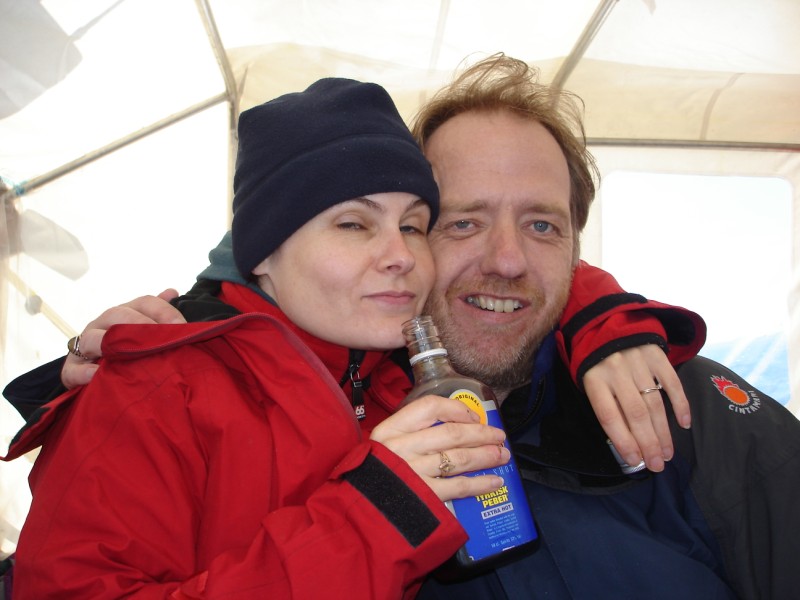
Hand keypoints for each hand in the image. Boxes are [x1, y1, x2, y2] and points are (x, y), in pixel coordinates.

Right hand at [62, 289, 184, 388]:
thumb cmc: (126, 350)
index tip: (181, 327)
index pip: (144, 302)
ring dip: (108, 344)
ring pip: (91, 338)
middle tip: (160, 340)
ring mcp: (85, 344)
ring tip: (127, 354)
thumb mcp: (143, 331)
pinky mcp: (72, 369)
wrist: (92, 373)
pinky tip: (97, 375)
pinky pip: (74, 369)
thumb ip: (157, 312)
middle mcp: (104, 323)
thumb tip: (172, 292)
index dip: (163, 311)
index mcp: (125, 313)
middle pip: (118, 314)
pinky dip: (84, 372)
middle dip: (140, 325)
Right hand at [370, 395, 508, 501]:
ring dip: (485, 456)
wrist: (354, 513)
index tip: (473, 417)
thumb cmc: (370, 477)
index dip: (456, 409)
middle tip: (499, 436)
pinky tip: (494, 482)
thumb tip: (451, 429)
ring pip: (459, 458)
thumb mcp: (380, 448)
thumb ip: (408, 436)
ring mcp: (413, 472)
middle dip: (480, 434)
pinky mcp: (423, 497)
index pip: (429, 408)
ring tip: (502, 456)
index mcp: (390, 430)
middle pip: (450, 433)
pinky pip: (458, 486)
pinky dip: (480, 483)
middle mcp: (402, 448)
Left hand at [582, 344, 690, 472]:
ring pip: (654, 403)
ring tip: (667, 453)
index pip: (609, 417)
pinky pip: (672, 382)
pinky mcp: (656, 354)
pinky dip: (680, 404)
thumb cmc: (596, 361)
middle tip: (657, 465)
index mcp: (594, 379)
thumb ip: (605, 405)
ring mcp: (637, 361)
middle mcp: (616, 370)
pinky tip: (684, 424)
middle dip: (648, 443)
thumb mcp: (588, 381)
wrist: (605, 323)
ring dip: (663, 432)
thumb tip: (627, 442)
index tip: (635, 461)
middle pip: (635, 414)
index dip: (623, 441)